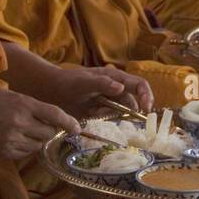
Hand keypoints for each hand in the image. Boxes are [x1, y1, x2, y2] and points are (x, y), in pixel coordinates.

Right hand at [0, 87, 79, 160]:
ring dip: (37, 139)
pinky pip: (25, 153)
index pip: (54, 115)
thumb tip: (54, 122)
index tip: (77, 128)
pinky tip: (14, 138)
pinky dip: (25, 147)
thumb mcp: (14, 96)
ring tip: (23, 130)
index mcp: (23, 103)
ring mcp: (11, 139)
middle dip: (50, 130)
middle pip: (49, 133)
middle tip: (42, 126)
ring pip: (38, 144)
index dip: (69, 123)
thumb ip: (33, 108)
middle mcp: (20, 122)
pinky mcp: (4, 151)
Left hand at [36, 64, 153, 118]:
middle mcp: (116, 89)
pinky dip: (105, 120)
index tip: (146, 109)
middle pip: (133, 101)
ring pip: (122, 112)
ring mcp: (110, 101)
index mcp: (115, 77)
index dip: (146, 95)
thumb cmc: (68, 82)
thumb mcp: (83, 82)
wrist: (52, 92)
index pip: (139, 84)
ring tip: (93, 112)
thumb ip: (101, 84)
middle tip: (112, 115)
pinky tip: (90, 116)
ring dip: (113, 116)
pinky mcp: (102, 112)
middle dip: (129, 111)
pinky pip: (111, 118)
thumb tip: (121, 87)